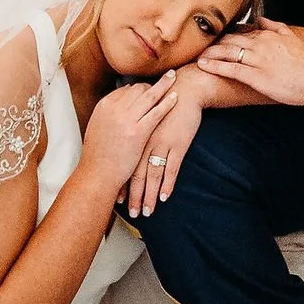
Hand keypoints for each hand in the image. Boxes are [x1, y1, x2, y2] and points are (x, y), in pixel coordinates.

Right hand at [77, 72, 177, 200]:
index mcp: (104, 106)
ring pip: (149, 95)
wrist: (97, 174)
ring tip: (173, 77)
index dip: (138, 89)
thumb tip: (119, 107)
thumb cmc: (98, 156)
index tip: (147, 88)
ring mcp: (126, 119)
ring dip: (163, 85)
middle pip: (138, 89)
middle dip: (152, 85)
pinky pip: (156, 111)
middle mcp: (114, 108)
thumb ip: (109, 115)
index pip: (125, 89)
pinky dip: (167, 102)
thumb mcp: (98, 128)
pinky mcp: (138, 132)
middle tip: (164, 82)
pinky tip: (175, 97)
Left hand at [123, 87, 204, 215]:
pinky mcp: (178, 144)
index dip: (122, 183)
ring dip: (149, 195)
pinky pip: (172, 168)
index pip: (125, 164)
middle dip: (134, 195)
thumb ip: (136, 131)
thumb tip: (128, 148)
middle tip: (132, 213)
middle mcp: (146, 141)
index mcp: (136, 134)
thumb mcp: (146, 116)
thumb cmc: (165, 103)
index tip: (118, 200)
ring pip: (153, 175)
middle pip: (137, 173)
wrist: (185, 90)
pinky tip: (164, 196)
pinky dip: (167, 184)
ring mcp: (162, 143)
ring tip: (147, 211)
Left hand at [202, 22, 303, 106]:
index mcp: (268, 35)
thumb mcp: (292, 37)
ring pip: (226, 52)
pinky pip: (231, 69)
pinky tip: (203, 65)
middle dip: (212, 43)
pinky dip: (215, 66)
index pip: (240, 32)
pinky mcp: (257, 76)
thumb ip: (276, 27)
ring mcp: (257, 60)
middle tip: (198, 47)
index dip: (224, 36)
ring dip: (209, 53)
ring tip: (195, 56)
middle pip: (229, 40)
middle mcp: (260, 44)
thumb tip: (261, 20)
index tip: (213, 39)